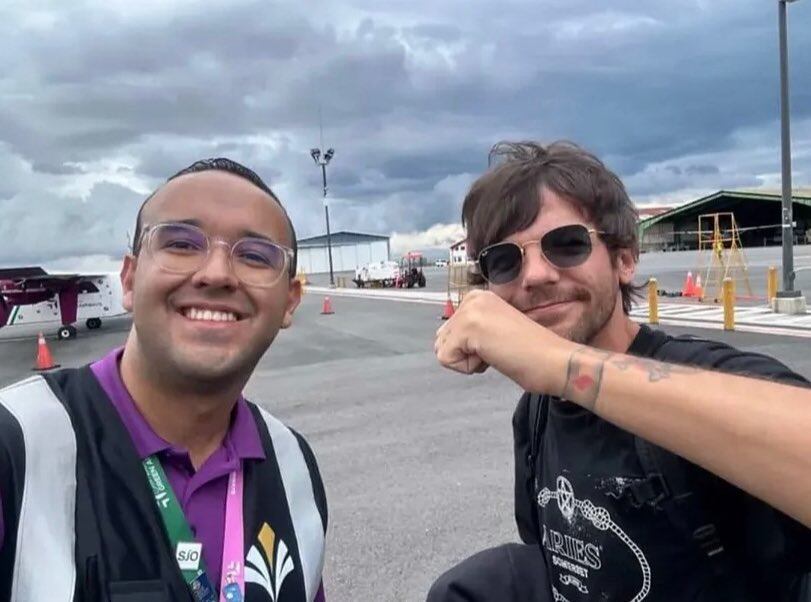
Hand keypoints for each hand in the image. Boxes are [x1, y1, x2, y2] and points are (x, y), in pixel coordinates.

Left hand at [434, 290, 572, 393]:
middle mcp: (472, 298)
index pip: (449, 332)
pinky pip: (447, 359)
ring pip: (443, 350)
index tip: (499, 344)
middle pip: (442, 340)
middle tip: (498, 350)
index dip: (470, 349)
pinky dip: (469, 367)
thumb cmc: (531, 353)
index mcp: (478, 297)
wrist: (554, 360)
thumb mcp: (493, 333)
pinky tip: (494, 356)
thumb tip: (441, 343)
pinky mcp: (468, 327)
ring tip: (496, 352)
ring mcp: (470, 310)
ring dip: (468, 361)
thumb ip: (470, 332)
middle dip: (466, 354)